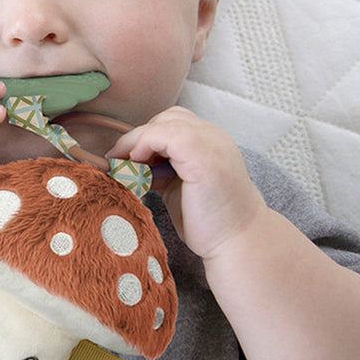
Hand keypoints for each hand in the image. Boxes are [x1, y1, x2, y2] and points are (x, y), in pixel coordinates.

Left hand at [110, 107, 264, 259]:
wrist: (237, 242)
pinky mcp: (201, 154)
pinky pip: (162, 133)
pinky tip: (136, 164)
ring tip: (125, 165)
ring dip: (137, 141)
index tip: (126, 160)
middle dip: (141, 137)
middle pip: (168, 118)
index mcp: (212, 144)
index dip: (148, 138)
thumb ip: (160, 172)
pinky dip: (143, 144)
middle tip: (121, 162)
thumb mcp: (179, 189)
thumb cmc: (210, 223)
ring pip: (164, 122)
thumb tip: (128, 166)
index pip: (175, 123)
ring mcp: (210, 142)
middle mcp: (214, 137)